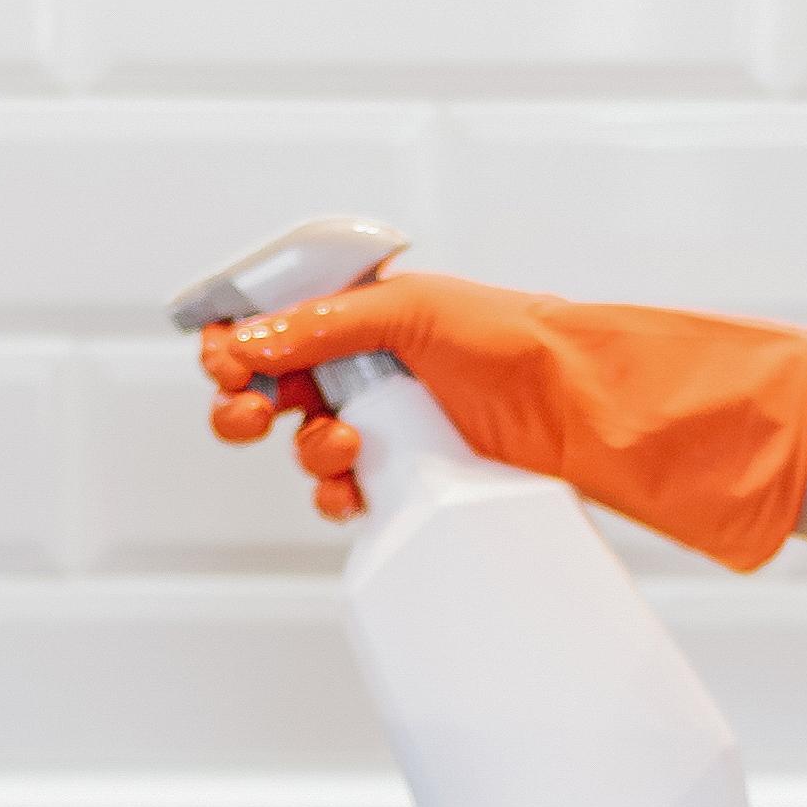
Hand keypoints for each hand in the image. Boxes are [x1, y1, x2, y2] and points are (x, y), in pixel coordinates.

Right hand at [205, 268, 806, 575]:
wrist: (581, 408)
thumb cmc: (515, 341)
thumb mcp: (411, 310)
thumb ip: (323, 324)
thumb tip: (247, 338)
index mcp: (359, 312)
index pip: (269, 325)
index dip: (234, 344)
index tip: (225, 360)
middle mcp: (364, 367)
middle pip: (267, 389)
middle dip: (244, 402)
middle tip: (253, 409)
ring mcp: (383, 424)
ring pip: (300, 446)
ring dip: (303, 451)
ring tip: (342, 445)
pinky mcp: (404, 476)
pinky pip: (341, 494)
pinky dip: (335, 496)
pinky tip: (354, 488)